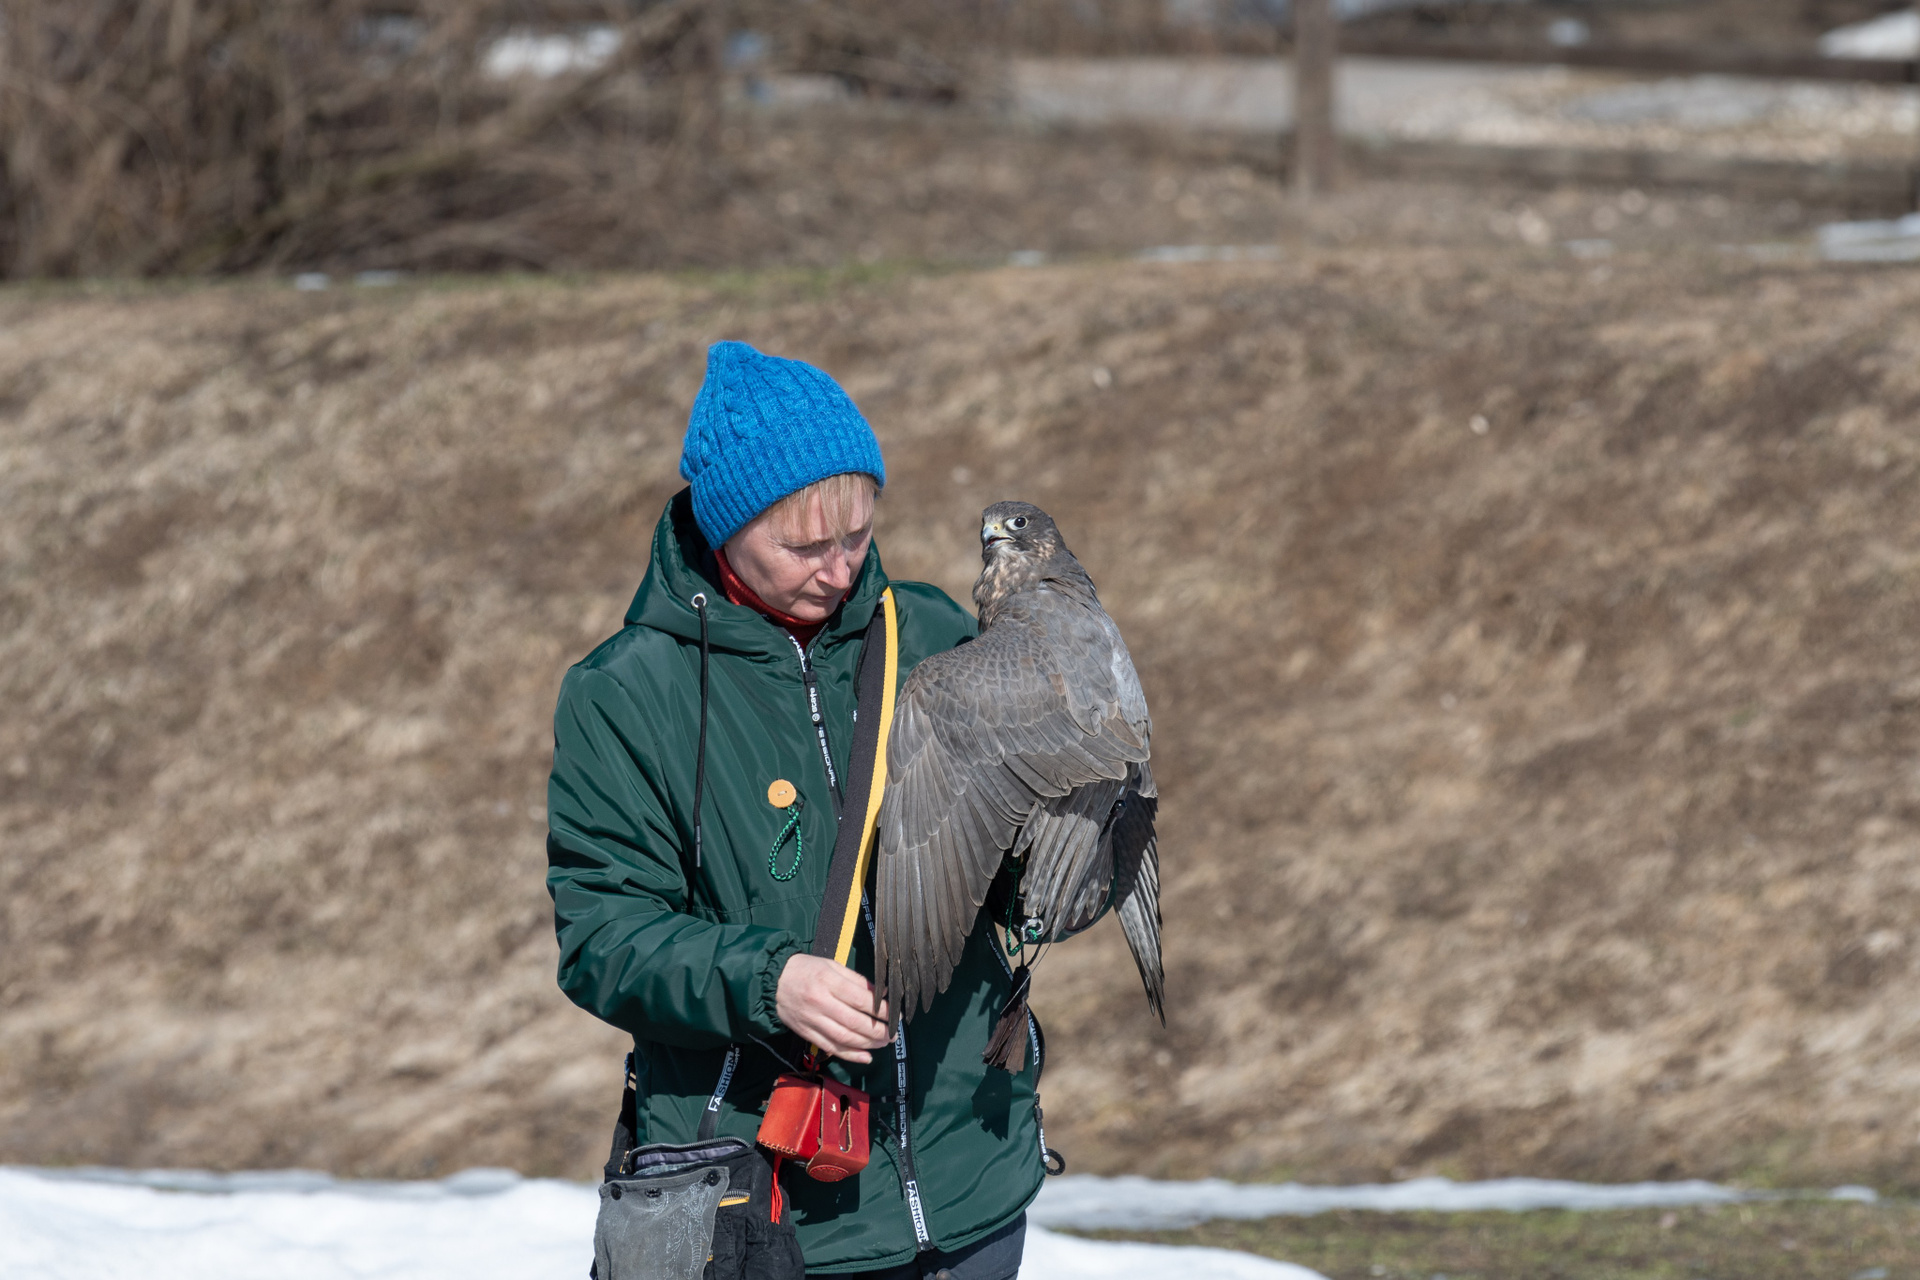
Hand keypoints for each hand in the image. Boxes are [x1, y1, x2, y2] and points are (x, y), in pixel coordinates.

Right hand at [775, 954, 890, 1063]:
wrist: (772, 981)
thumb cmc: (806, 969)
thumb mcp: (832, 965)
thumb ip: (856, 980)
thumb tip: (880, 995)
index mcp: (828, 981)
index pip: (861, 999)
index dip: (882, 1010)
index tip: (895, 1015)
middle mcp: (820, 1002)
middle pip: (855, 1022)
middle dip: (878, 1031)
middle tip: (893, 1034)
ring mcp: (812, 1020)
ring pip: (844, 1038)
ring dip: (868, 1044)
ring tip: (883, 1044)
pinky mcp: (807, 1033)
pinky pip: (831, 1047)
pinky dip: (850, 1055)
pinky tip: (865, 1057)